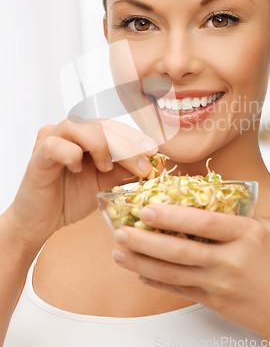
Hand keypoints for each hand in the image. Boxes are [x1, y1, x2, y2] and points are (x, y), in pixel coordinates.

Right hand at [7, 119, 157, 247]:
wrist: (41, 221)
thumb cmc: (70, 198)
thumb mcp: (106, 184)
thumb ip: (125, 171)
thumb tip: (154, 165)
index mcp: (87, 134)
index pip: (115, 127)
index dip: (135, 138)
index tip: (154, 152)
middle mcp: (69, 131)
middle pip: (102, 124)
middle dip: (127, 145)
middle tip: (143, 164)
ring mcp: (52, 139)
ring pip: (81, 127)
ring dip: (101, 146)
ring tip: (105, 168)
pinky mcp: (38, 154)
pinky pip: (57, 144)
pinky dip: (72, 155)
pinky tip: (77, 169)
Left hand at [113, 205, 269, 337]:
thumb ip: (243, 216)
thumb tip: (217, 197)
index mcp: (247, 236)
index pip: (204, 222)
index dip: (172, 216)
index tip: (148, 208)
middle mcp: (231, 260)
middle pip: (181, 250)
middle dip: (146, 240)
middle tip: (121, 230)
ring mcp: (220, 284)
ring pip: (173, 273)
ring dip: (143, 261)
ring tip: (120, 251)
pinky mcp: (214, 301)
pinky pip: (179, 290)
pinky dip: (157, 281)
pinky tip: (141, 272)